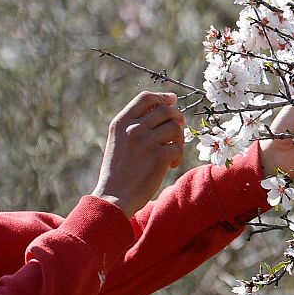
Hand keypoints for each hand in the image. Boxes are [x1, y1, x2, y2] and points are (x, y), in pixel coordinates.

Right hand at [93, 91, 186, 215]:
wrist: (114, 197)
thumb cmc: (118, 171)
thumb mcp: (119, 141)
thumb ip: (135, 125)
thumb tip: (163, 109)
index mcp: (121, 122)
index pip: (145, 97)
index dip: (162, 97)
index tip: (172, 100)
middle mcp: (133, 128)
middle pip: (166, 110)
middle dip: (177, 117)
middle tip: (179, 128)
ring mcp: (146, 142)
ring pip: (175, 127)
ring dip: (179, 139)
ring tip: (172, 151)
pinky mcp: (158, 157)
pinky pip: (178, 148)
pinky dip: (178, 156)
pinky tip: (171, 165)